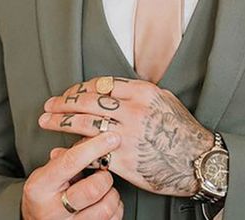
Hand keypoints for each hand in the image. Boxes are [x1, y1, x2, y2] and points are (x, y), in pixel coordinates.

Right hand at [21, 132, 123, 218]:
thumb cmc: (43, 195)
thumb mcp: (46, 173)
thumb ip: (68, 157)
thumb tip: (93, 138)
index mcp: (41, 188)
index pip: (71, 162)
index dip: (95, 147)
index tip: (111, 138)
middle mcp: (54, 212)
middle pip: (93, 189)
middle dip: (104, 177)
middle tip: (102, 174)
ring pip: (105, 209)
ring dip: (111, 195)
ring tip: (103, 190)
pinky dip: (114, 210)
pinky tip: (104, 203)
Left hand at [38, 77, 213, 196]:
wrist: (197, 161)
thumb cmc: (183, 130)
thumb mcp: (165, 100)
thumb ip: (140, 92)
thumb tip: (116, 88)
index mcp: (142, 93)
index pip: (102, 84)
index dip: (81, 88)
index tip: (70, 93)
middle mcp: (132, 111)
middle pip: (88, 101)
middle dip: (64, 102)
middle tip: (49, 105)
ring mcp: (126, 135)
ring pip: (85, 123)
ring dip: (62, 121)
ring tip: (46, 121)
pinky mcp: (123, 160)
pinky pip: (92, 152)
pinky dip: (73, 150)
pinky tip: (61, 149)